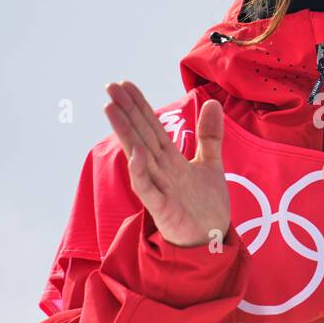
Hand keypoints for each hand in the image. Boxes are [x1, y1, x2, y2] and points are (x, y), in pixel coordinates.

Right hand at [103, 80, 229, 247]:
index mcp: (170, 159)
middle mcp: (161, 170)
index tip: (125, 84)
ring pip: (139, 156)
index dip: (140, 105)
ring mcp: (160, 189)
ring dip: (126, 133)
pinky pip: (149, 190)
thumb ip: (209, 135)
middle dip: (126, 111)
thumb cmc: (205, 204)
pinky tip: (136, 154)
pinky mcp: (164, 209)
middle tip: (110, 87)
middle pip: (141, 135)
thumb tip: (212, 101)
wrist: (213, 238)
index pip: (151, 127)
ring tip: (111, 109)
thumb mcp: (211, 163)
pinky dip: (141, 173)